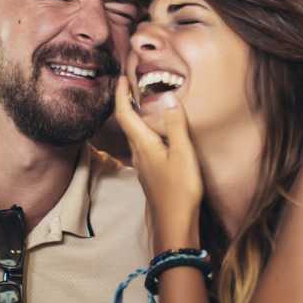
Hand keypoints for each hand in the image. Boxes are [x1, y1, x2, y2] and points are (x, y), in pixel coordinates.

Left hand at [114, 76, 202, 248]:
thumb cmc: (179, 190)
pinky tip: (157, 133)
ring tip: (144, 104)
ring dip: (135, 116)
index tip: (120, 77)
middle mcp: (138, 153)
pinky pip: (143, 145)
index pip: (124, 114)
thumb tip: (167, 97)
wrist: (175, 225)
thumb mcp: (182, 154)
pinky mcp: (151, 173)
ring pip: (134, 135)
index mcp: (143, 145)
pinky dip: (145, 131)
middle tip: (131, 85)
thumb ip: (175, 126)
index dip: (120, 94)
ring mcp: (143, 165)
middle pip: (126, 123)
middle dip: (126, 102)